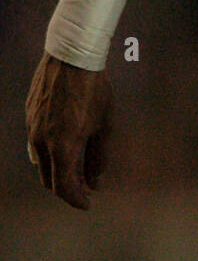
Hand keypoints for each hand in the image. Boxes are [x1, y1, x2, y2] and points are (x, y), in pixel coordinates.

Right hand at [25, 52, 112, 209]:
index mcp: (62, 147)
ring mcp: (32, 128)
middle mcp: (42, 142)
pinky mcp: (29, 116)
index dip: (76, 200)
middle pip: (49, 179)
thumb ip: (100, 156)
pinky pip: (37, 144)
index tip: (88, 203)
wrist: (72, 57)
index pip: (64, 188)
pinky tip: (66, 143)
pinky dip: (50, 152)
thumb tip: (96, 180)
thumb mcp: (105, 125)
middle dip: (68, 187)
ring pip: (41, 162)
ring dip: (57, 169)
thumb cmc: (94, 90)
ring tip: (77, 164)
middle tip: (86, 184)